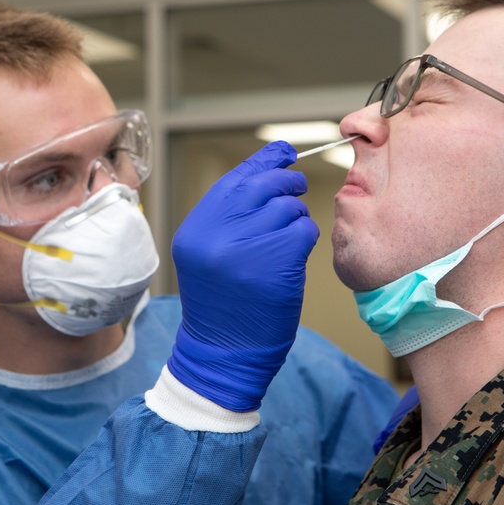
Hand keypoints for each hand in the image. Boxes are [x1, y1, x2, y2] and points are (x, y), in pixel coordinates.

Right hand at [167, 141, 319, 411]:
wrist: (223, 353)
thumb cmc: (222, 303)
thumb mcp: (208, 253)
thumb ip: (229, 215)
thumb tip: (268, 170)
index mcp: (197, 229)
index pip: (234, 179)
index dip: (264, 161)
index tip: (284, 152)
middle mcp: (215, 234)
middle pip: (262, 185)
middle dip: (286, 181)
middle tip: (296, 188)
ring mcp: (245, 248)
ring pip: (287, 207)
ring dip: (296, 217)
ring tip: (287, 240)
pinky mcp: (275, 263)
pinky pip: (304, 230)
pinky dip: (306, 237)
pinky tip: (295, 255)